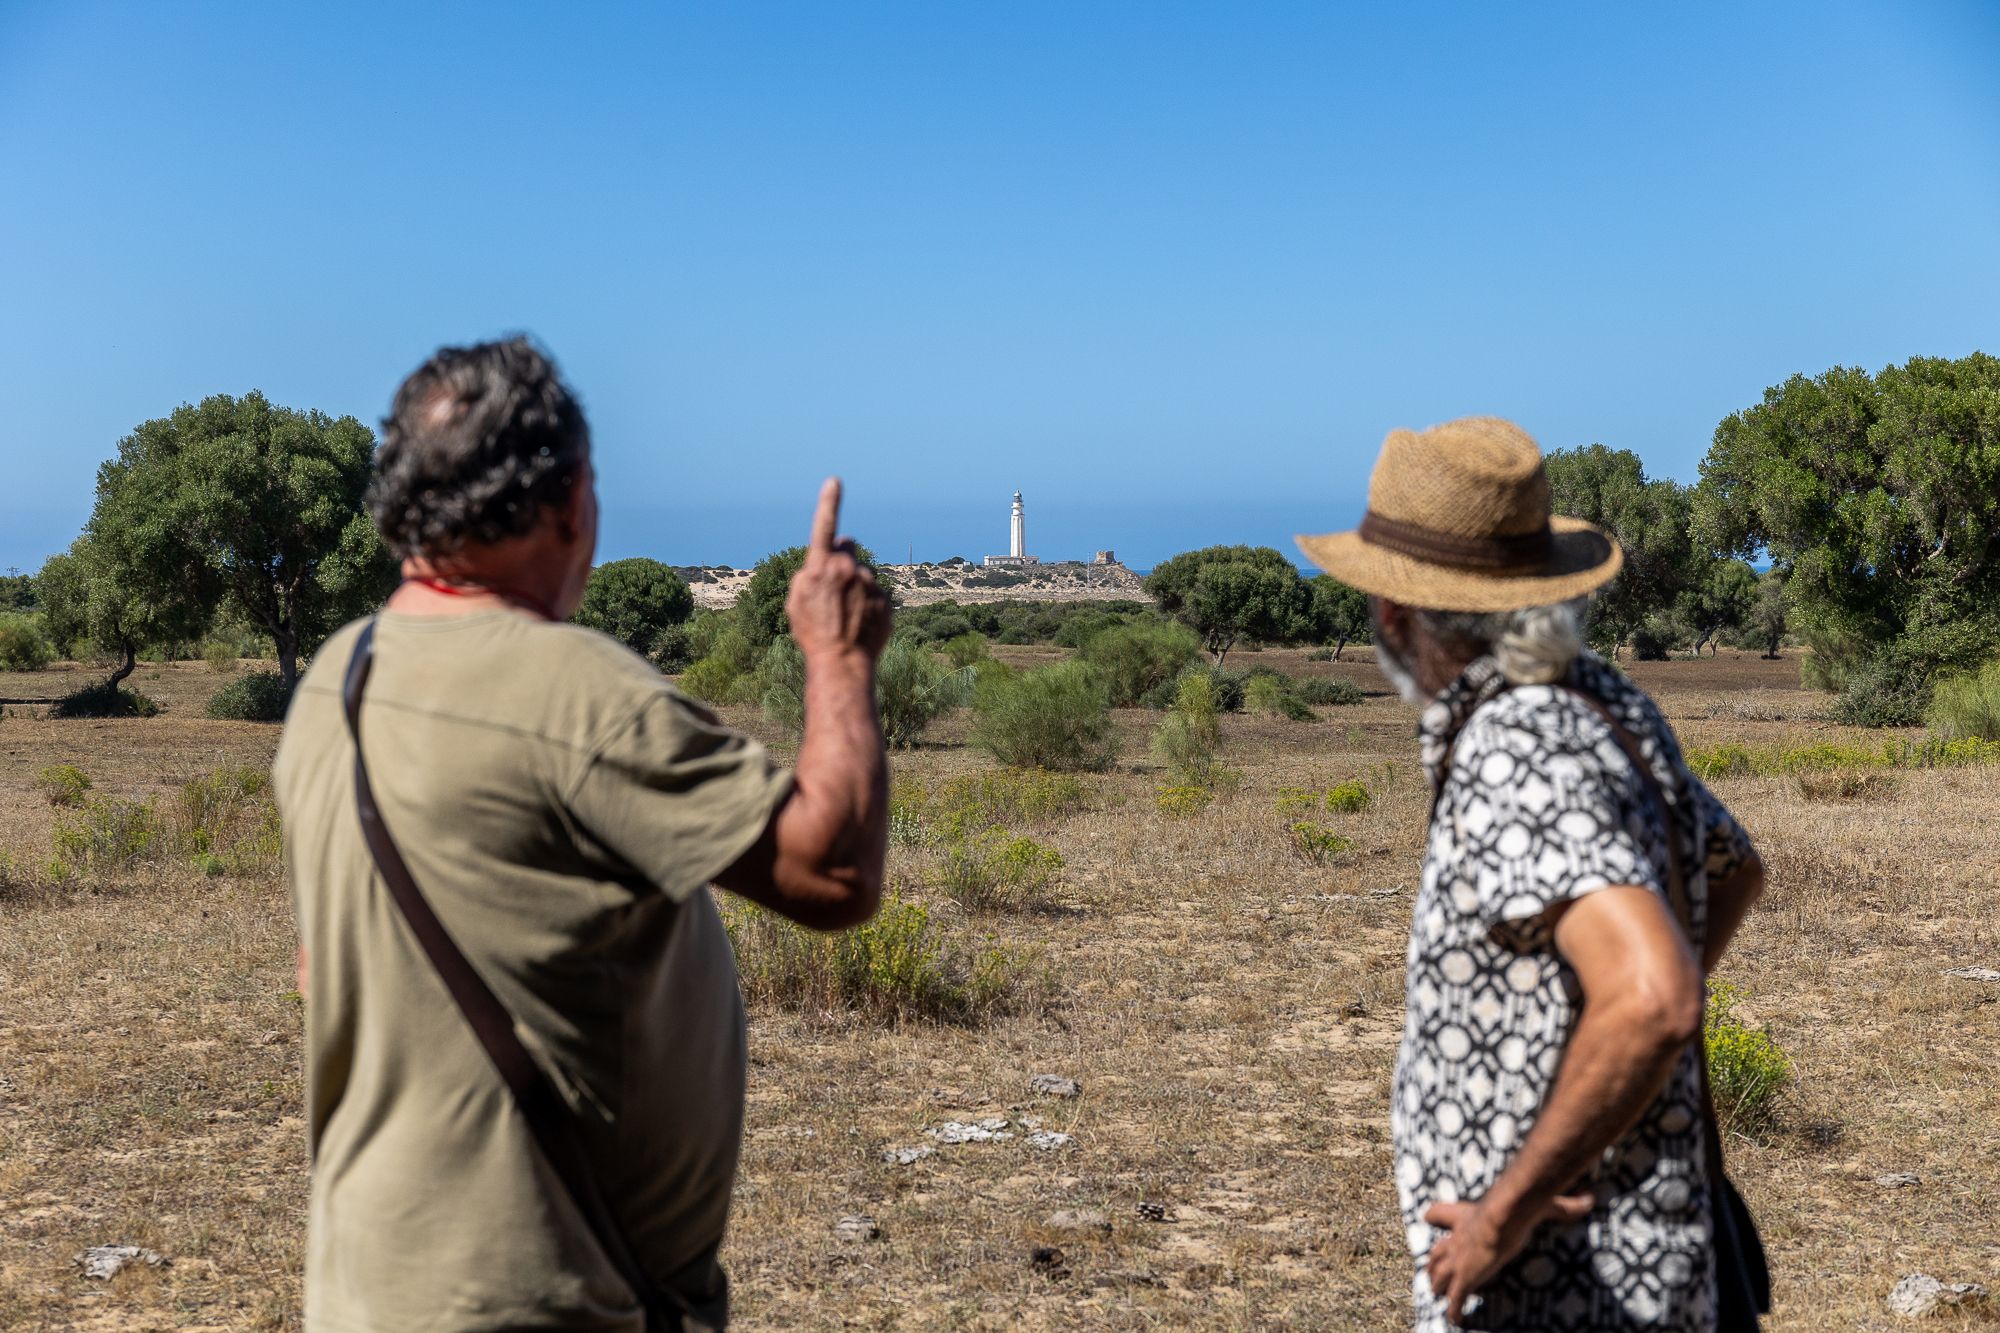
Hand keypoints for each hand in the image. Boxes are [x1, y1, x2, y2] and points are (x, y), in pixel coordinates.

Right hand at [786, 478, 890, 663]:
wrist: (842, 661)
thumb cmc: (813, 632)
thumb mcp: (796, 601)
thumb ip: (808, 572)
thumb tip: (824, 560)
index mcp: (822, 566)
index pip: (825, 527)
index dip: (828, 503)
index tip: (834, 481)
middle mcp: (849, 568)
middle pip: (848, 548)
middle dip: (842, 558)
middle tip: (834, 585)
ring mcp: (870, 583)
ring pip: (862, 574)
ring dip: (855, 585)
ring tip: (845, 615)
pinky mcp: (886, 599)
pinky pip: (875, 593)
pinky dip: (868, 604)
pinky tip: (859, 624)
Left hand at [1423, 1190, 1592, 1324]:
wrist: (1505, 1217)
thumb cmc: (1517, 1207)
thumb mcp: (1538, 1204)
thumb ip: (1563, 1205)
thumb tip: (1589, 1201)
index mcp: (1465, 1217)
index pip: (1438, 1213)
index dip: (1435, 1216)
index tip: (1429, 1218)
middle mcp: (1456, 1239)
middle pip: (1435, 1252)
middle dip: (1433, 1263)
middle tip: (1433, 1271)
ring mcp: (1458, 1260)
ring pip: (1437, 1276)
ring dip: (1437, 1285)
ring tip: (1437, 1294)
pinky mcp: (1464, 1279)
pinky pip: (1454, 1300)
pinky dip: (1453, 1310)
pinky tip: (1455, 1319)